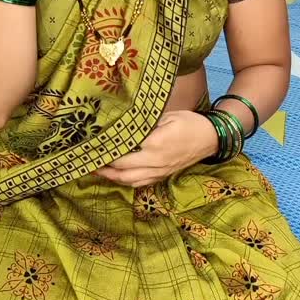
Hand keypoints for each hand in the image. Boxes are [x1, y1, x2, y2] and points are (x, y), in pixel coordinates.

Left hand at [94, 111, 218, 187]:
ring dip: (112, 177)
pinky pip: (141, 183)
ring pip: (130, 180)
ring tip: (98, 170)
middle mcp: (156, 162)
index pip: (124, 150)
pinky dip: (126, 181)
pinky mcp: (163, 176)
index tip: (92, 147)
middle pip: (123, 170)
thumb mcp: (167, 116)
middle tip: (88, 161)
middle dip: (104, 167)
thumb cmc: (189, 123)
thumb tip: (124, 126)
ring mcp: (160, 172)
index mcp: (155, 144)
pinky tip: (117, 175)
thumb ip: (145, 123)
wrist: (211, 138)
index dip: (107, 151)